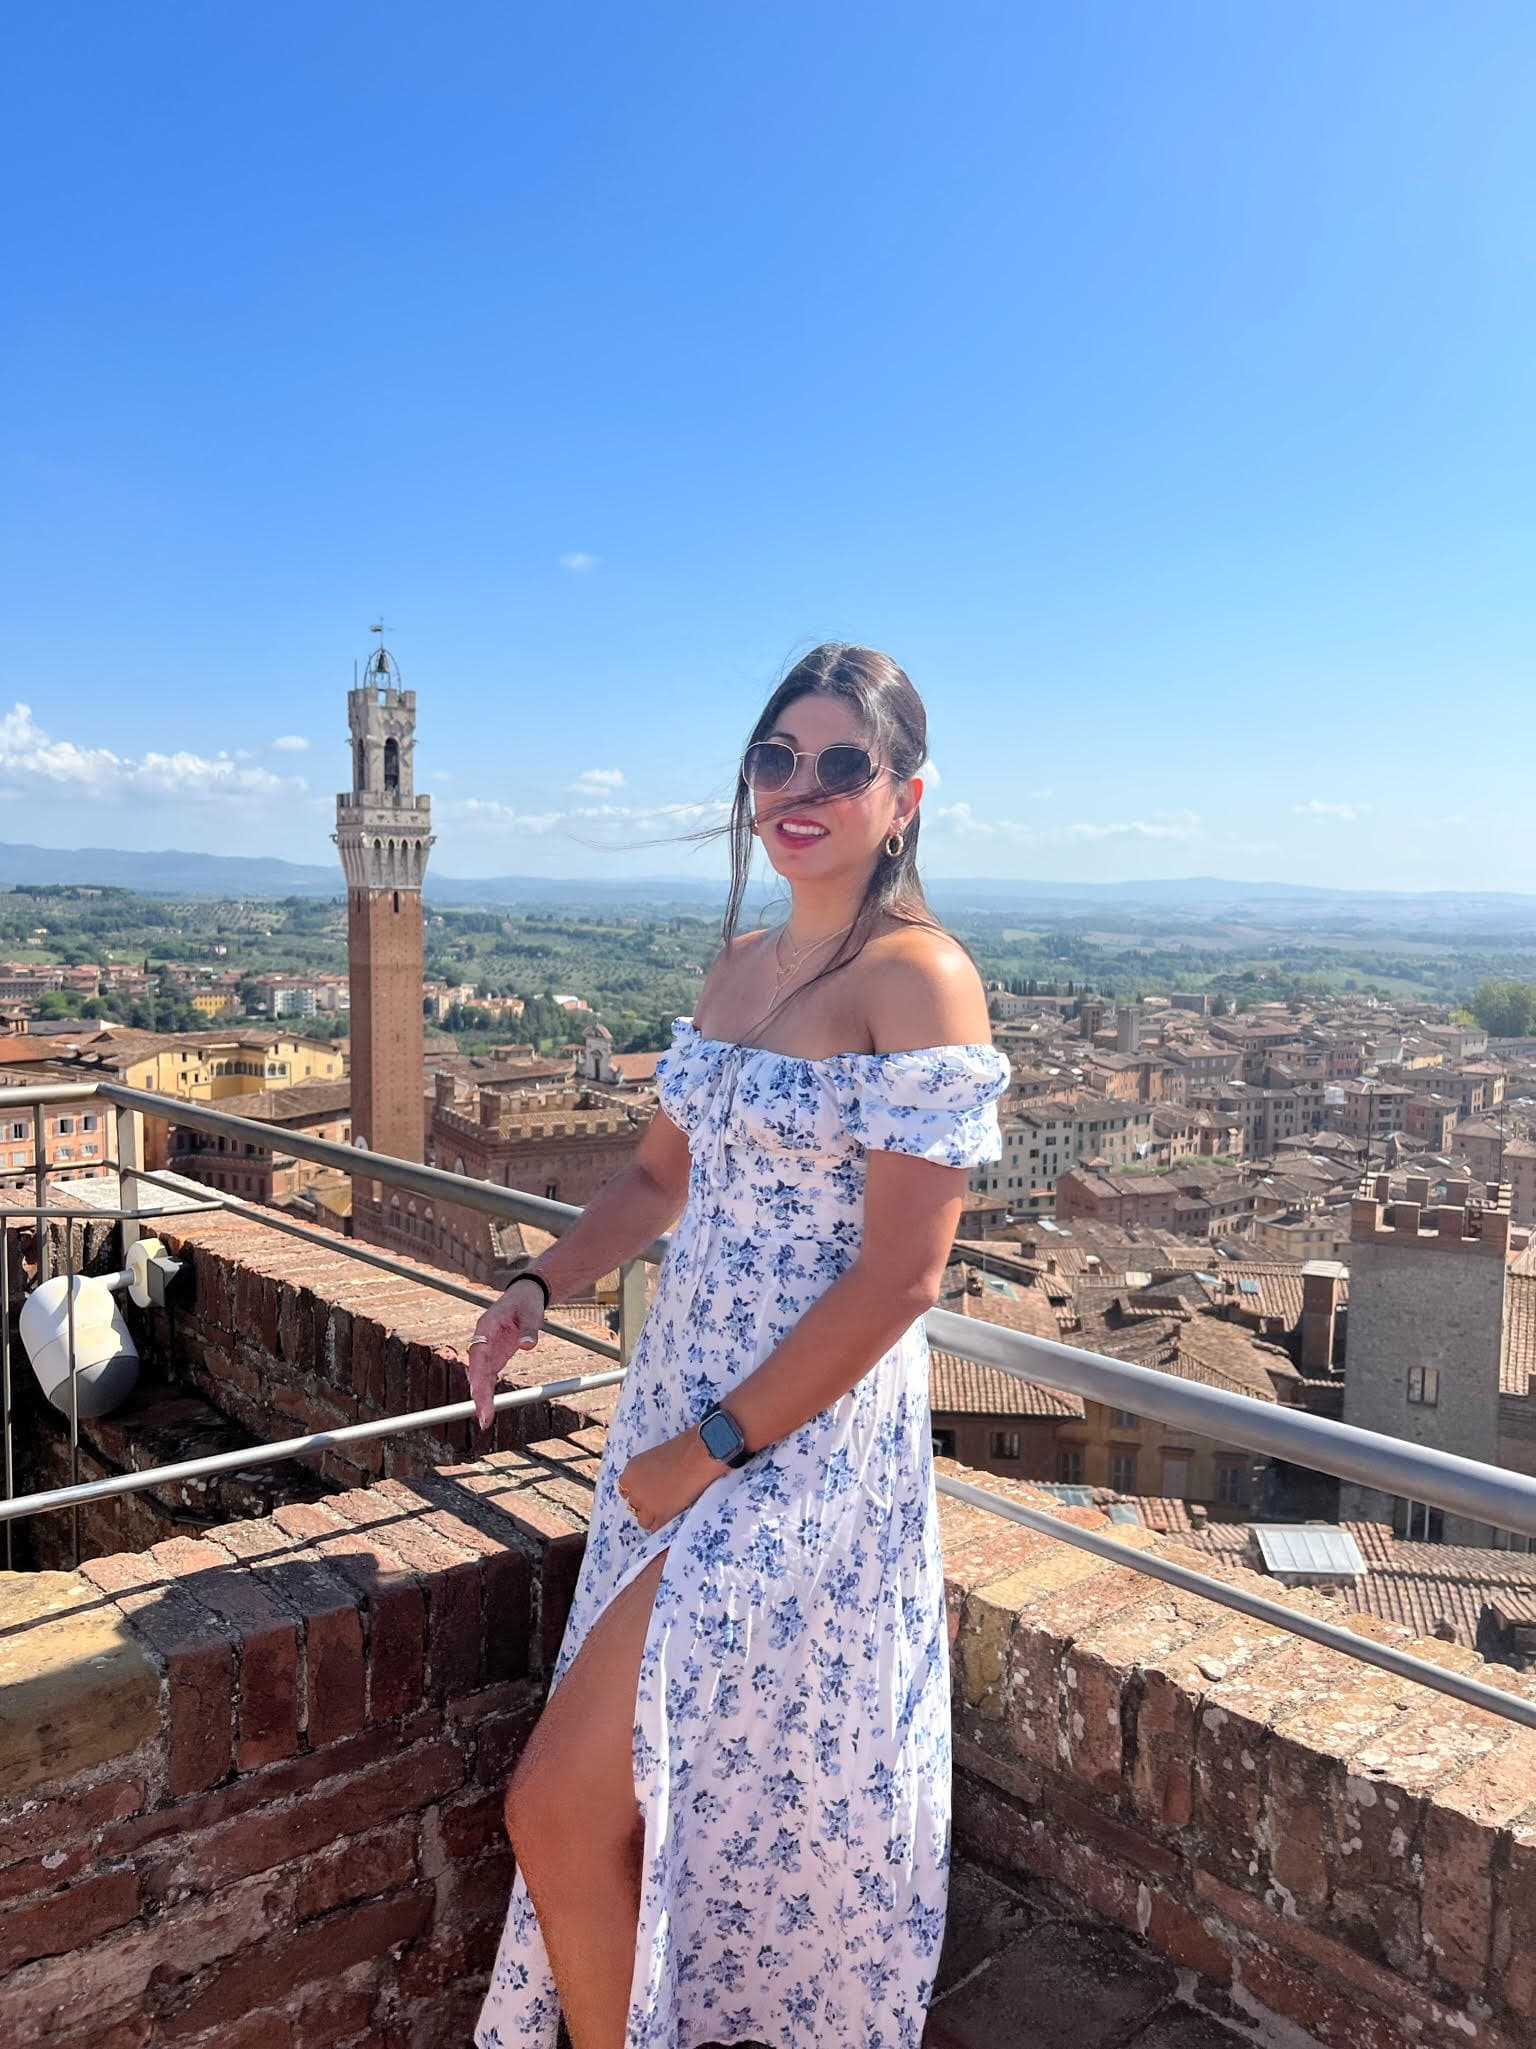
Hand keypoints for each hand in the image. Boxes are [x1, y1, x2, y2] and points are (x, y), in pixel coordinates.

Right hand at [462, 1275, 547, 1429]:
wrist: (526, 1294)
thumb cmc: (526, 1301)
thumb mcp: (531, 1312)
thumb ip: (529, 1329)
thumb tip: (528, 1345)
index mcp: (485, 1327)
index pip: (478, 1356)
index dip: (477, 1377)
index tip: (479, 1395)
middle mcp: (482, 1340)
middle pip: (476, 1370)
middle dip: (478, 1394)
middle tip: (484, 1418)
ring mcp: (488, 1349)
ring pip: (480, 1376)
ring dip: (482, 1397)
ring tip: (485, 1419)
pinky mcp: (496, 1355)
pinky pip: (489, 1375)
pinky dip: (488, 1391)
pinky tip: (488, 1408)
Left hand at [616, 1430, 723, 1532]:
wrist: (699, 1456)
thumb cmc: (685, 1448)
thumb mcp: (658, 1456)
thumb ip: (650, 1470)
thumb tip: (656, 1480)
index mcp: (631, 1471)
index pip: (626, 1489)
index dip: (641, 1491)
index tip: (651, 1491)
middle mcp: (633, 1489)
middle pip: (634, 1505)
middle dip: (647, 1503)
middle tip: (663, 1498)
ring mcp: (645, 1504)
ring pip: (643, 1520)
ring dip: (654, 1515)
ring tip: (669, 1508)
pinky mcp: (659, 1516)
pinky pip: (656, 1527)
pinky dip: (665, 1523)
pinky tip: (675, 1514)